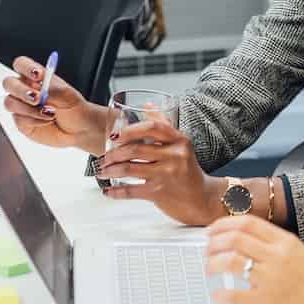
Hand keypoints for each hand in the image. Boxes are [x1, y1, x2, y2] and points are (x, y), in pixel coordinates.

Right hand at [1, 57, 110, 153]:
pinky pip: (18, 119)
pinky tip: (47, 121)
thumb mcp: (68, 95)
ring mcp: (21, 106)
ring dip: (29, 109)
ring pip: (10, 102)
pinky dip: (34, 120)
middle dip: (21, 90)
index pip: (21, 64)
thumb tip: (41, 90)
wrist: (78, 129)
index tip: (38, 74)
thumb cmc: (73, 107)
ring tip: (51, 113)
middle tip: (38, 98)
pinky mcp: (21, 121)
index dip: (26, 67)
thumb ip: (53, 90)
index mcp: (35, 76)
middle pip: (9, 83)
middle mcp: (25, 89)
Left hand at [96, 117, 220, 224]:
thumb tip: (147, 105)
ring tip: (102, 171)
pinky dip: (116, 192)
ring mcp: (166, 174)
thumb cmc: (188, 170)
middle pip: (135, 149)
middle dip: (113, 153)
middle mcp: (174, 156)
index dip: (130, 130)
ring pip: (129, 168)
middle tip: (103, 157)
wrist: (202, 199)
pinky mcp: (159, 192)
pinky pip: (131, 191)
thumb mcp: (181, 145)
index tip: (115, 135)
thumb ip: (164, 125)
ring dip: (110, 170)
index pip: (152, 127)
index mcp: (179, 140)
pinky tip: (108, 191)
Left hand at [206, 216, 303, 303]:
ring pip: (230, 261)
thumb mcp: (301, 256)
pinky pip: (233, 294)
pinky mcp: (265, 303)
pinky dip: (220, 293)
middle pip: (235, 238)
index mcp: (286, 242)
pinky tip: (218, 294)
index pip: (248, 223)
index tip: (213, 230)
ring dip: (213, 263)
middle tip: (207, 249)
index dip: (224, 225)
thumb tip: (249, 244)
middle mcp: (277, 256)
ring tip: (209, 268)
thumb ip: (277, 248)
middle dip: (214, 242)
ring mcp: (270, 279)